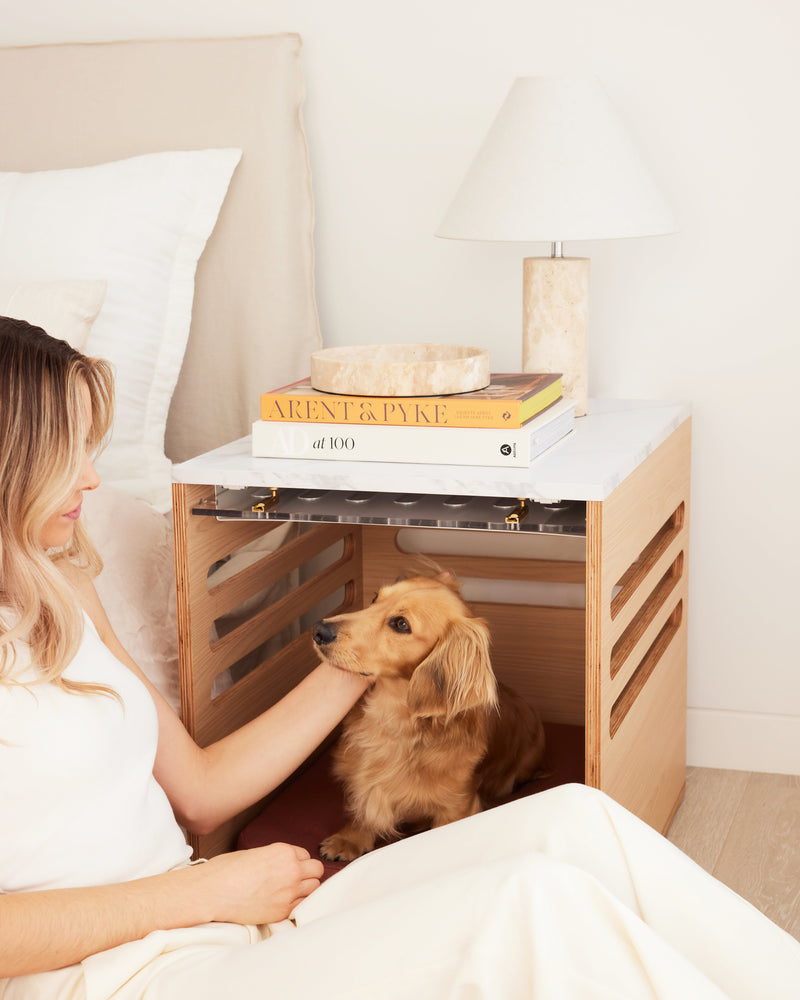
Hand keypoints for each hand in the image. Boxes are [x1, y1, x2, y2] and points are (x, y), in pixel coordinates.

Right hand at [193, 844, 323, 925]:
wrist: (212, 892)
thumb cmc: (227, 870)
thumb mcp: (255, 854)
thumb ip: (275, 858)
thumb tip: (281, 864)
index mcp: (284, 851)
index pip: (305, 855)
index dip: (296, 861)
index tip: (287, 868)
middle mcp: (292, 870)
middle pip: (316, 870)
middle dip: (307, 873)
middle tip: (294, 879)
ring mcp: (289, 892)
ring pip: (313, 888)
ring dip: (305, 889)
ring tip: (288, 891)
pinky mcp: (282, 911)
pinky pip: (301, 906)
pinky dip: (295, 904)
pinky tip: (281, 903)